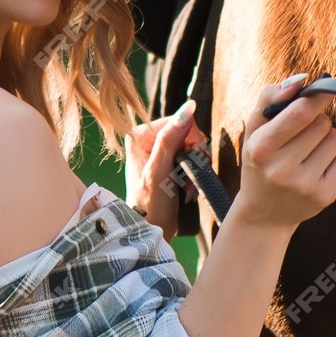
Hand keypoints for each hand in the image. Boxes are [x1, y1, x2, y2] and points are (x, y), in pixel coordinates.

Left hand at [126, 98, 206, 241]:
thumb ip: (171, 138)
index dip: (192, 140)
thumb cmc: (150, 204)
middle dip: (194, 156)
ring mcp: (157, 150)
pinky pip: (189, 157)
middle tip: (188, 178)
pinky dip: (192, 173)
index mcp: (140, 134)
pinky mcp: (166, 162)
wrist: (150, 229)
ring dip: (195, 167)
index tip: (190, 162)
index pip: (180, 121)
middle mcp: (147, 138)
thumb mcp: (160, 170)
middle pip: (187, 133)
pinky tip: (187, 187)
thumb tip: (189, 107)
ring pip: (191, 146)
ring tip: (186, 186)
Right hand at [230, 74, 335, 231]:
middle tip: (301, 135)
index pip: (299, 113)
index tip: (325, 87)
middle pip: (322, 123)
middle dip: (316, 121)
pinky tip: (317, 167)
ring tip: (307, 153)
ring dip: (326, 139)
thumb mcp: (254, 129)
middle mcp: (282, 170)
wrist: (264, 214)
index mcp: (261, 149)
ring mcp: (306, 186)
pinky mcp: (326, 196)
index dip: (317, 97)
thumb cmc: (260, 162)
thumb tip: (301, 80)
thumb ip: (271, 97)